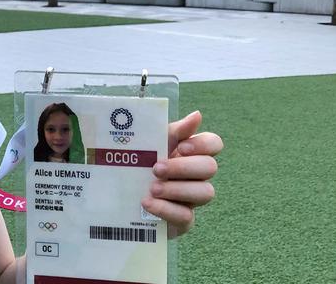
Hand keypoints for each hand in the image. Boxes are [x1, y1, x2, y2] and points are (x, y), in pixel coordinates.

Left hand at [141, 110, 221, 237]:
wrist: (120, 196)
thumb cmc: (140, 164)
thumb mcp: (152, 144)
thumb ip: (174, 131)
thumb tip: (197, 115)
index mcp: (191, 153)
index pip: (214, 143)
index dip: (203, 145)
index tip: (181, 147)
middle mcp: (197, 175)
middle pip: (210, 168)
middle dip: (183, 167)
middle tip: (156, 168)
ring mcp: (192, 199)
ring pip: (205, 193)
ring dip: (177, 189)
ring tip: (152, 188)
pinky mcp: (183, 220)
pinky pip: (186, 217)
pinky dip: (166, 209)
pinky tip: (147, 203)